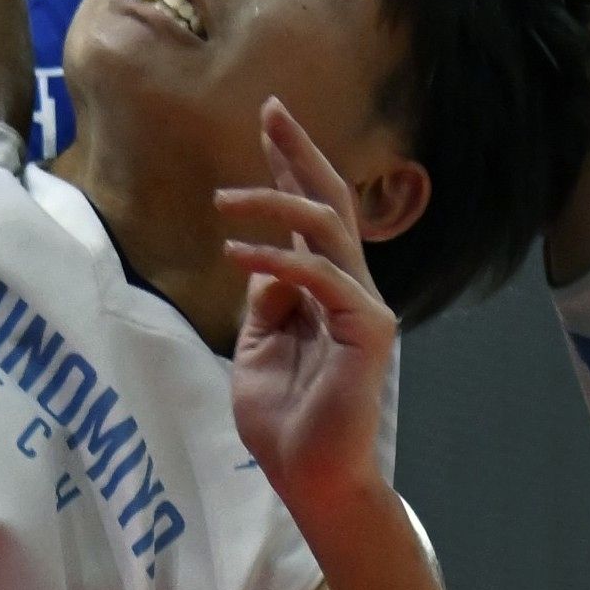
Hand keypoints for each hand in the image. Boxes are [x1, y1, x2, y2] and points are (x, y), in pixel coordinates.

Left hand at [221, 96, 397, 529]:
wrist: (312, 480)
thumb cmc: (285, 426)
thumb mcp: (255, 354)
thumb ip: (263, 306)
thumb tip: (261, 263)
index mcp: (325, 293)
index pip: (309, 219)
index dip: (289, 170)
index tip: (269, 126)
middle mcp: (350, 290)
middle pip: (330, 203)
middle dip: (298, 154)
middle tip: (271, 109)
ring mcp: (363, 306)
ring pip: (326, 229)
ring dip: (273, 204)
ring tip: (222, 201)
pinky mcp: (367, 328)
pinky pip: (319, 277)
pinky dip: (276, 260)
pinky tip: (237, 252)